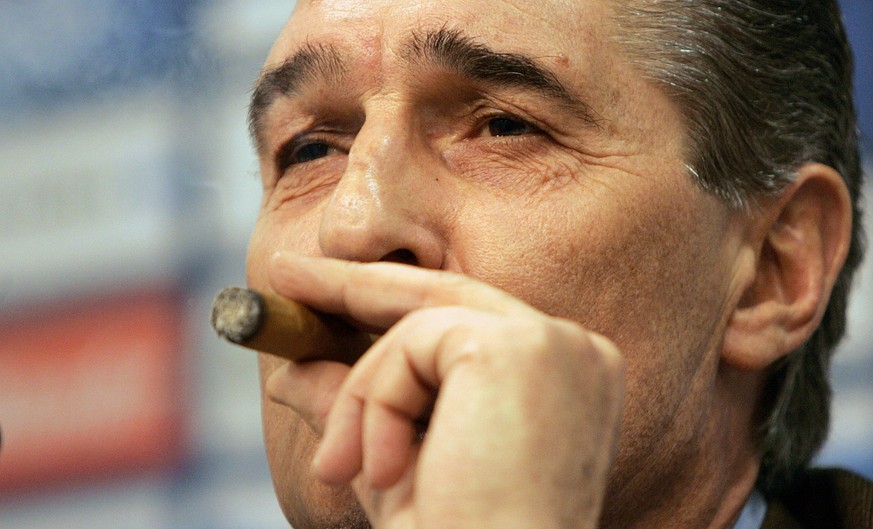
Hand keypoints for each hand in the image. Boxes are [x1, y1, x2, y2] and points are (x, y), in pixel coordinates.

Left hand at [264, 253, 624, 528]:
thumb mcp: (391, 462)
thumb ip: (353, 404)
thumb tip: (289, 372)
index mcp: (565, 378)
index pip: (468, 316)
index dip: (392, 298)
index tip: (320, 283)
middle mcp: (575, 350)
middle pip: (445, 296)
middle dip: (355, 286)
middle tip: (285, 272)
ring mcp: (555, 344)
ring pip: (419, 324)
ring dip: (364, 397)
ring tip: (345, 468)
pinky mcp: (520, 349)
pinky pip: (413, 344)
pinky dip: (377, 404)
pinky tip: (386, 470)